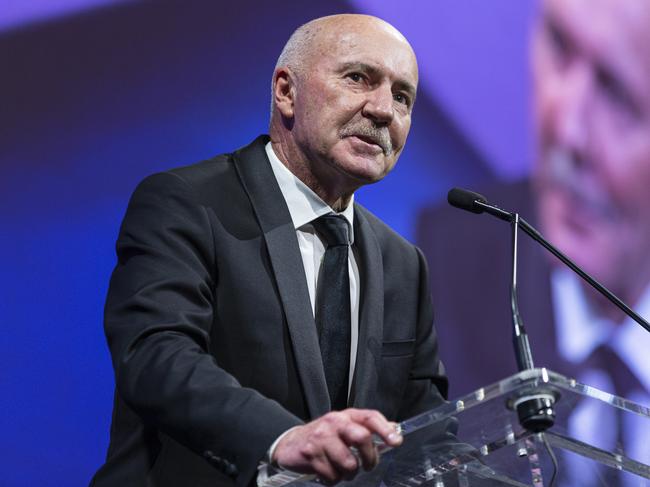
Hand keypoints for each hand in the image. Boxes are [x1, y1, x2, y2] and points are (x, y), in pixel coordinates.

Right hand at [272, 408, 401, 484]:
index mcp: (346, 416)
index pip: (370, 417)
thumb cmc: (324, 437)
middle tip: (368, 465)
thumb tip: (395, 429)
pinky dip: (333, 480)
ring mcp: (321, 438)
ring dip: (349, 473)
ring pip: (349, 463)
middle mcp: (334, 423)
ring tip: (343, 469)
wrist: (291, 443)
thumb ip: (368, 428)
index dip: (385, 429)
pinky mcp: (310, 454)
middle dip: (369, 458)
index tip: (396, 442)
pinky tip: (328, 472)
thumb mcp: (346, 427)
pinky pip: (332, 476)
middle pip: (362, 437)